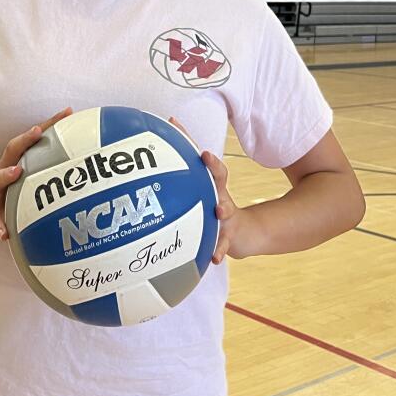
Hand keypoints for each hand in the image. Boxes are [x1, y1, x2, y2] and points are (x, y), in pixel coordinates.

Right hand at [0, 108, 71, 239]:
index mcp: (10, 162)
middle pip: (13, 149)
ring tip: (17, 172)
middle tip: (40, 129)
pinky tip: (5, 234)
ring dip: (7, 175)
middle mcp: (0, 170)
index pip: (31, 140)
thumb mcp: (11, 177)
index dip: (49, 124)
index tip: (68, 111)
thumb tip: (69, 172)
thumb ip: (33, 173)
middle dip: (27, 138)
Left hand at [169, 117, 254, 262]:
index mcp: (210, 184)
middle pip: (220, 178)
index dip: (199, 146)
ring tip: (218, 211)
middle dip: (214, 166)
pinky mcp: (228, 237)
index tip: (193, 136)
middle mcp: (220, 196)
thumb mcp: (200, 191)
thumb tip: (156, 149)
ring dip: (222, 209)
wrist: (239, 233)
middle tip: (206, 156)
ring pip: (226, 210)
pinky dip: (219, 251)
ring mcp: (226, 217)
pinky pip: (223, 245)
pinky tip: (214, 258)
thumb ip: (180, 173)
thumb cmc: (210, 206)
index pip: (207, 161)